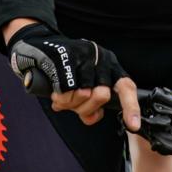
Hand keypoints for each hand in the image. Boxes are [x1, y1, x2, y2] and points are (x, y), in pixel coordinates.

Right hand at [8, 25, 140, 130]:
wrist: (37, 45)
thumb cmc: (63, 70)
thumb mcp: (81, 87)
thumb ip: (89, 105)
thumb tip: (92, 118)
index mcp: (109, 66)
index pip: (126, 87)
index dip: (131, 107)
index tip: (133, 125)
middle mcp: (101, 58)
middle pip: (102, 96)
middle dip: (84, 107)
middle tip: (71, 104)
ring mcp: (85, 54)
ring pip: (82, 95)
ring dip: (67, 102)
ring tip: (60, 95)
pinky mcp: (67, 55)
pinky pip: (66, 89)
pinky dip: (58, 96)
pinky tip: (53, 90)